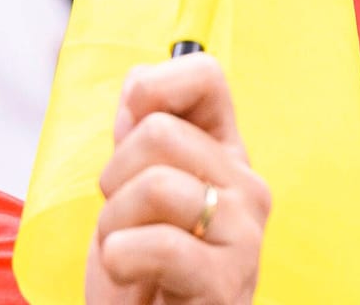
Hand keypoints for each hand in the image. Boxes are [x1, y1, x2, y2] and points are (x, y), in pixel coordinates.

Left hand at [86, 52, 269, 303]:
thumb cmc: (138, 257)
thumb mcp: (129, 181)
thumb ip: (137, 128)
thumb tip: (140, 83)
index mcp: (222, 152)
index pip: (205, 75)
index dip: (153, 89)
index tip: (132, 130)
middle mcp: (245, 186)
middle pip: (158, 132)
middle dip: (115, 177)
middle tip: (126, 218)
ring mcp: (244, 235)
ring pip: (156, 185)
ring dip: (114, 222)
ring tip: (130, 249)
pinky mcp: (227, 283)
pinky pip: (162, 245)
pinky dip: (121, 257)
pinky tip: (131, 271)